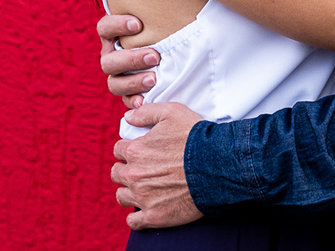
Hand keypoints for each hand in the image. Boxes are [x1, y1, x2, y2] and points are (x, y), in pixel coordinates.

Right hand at [97, 14, 158, 108]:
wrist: (177, 51)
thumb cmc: (163, 24)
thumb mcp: (158, 7)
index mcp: (115, 34)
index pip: (104, 28)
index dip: (117, 25)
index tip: (138, 23)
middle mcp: (112, 56)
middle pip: (109, 61)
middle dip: (131, 58)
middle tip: (155, 54)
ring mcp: (120, 77)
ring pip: (114, 83)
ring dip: (133, 82)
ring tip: (154, 78)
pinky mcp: (130, 95)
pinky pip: (126, 103)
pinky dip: (135, 102)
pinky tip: (146, 101)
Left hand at [112, 103, 204, 229]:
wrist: (218, 165)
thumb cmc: (195, 137)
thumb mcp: (172, 112)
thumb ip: (145, 112)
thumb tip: (128, 116)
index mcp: (135, 150)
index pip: (118, 150)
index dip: (128, 148)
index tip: (140, 150)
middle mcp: (134, 175)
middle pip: (117, 173)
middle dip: (126, 169)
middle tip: (141, 168)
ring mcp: (144, 197)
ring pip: (122, 196)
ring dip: (129, 191)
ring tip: (143, 188)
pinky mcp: (155, 216)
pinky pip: (134, 222)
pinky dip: (137, 218)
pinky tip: (145, 209)